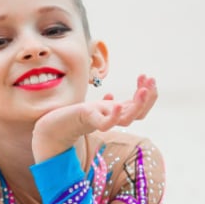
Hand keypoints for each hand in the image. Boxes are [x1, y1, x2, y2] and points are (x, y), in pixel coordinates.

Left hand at [32, 75, 157, 161]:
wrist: (52, 127)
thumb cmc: (72, 117)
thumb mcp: (91, 106)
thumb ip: (103, 105)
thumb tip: (110, 96)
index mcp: (114, 115)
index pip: (138, 107)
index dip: (147, 94)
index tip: (146, 76)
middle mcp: (112, 119)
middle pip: (139, 113)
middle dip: (148, 97)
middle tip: (151, 80)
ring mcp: (102, 122)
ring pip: (128, 119)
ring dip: (138, 104)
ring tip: (144, 89)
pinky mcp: (89, 123)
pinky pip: (106, 124)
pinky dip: (113, 116)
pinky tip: (117, 102)